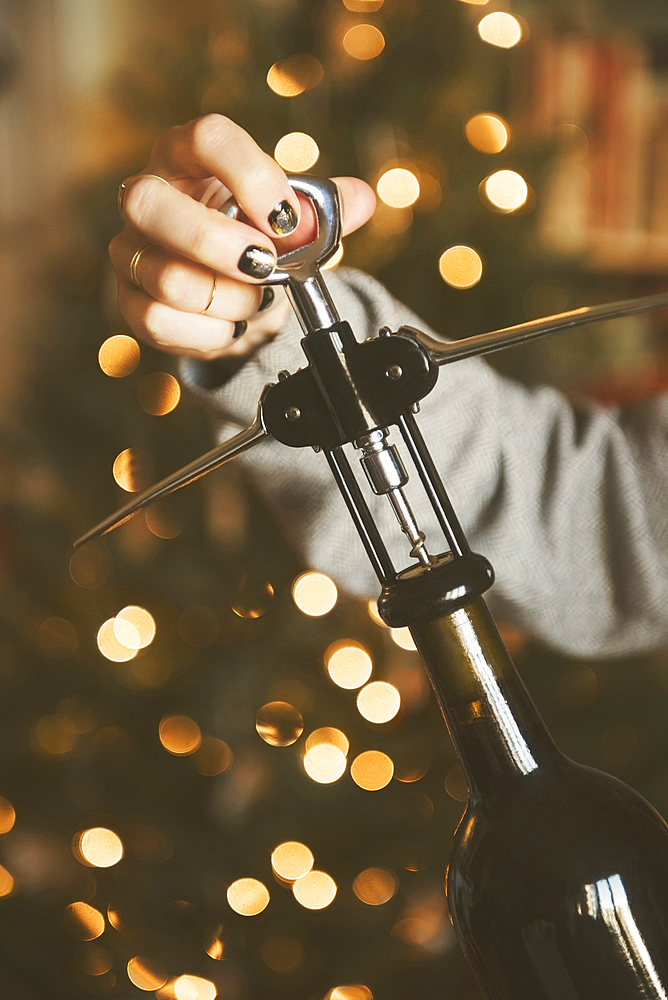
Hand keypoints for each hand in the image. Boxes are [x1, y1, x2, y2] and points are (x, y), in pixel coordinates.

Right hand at [109, 115, 375, 360]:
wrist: (230, 290)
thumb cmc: (254, 237)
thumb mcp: (290, 220)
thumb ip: (324, 210)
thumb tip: (361, 199)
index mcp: (189, 156)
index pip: (207, 138)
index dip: (250, 176)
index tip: (286, 218)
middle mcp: (148, 194)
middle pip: (149, 203)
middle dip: (217, 243)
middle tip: (265, 264)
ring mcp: (132, 249)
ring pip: (165, 276)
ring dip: (228, 299)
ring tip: (256, 301)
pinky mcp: (129, 299)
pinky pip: (159, 320)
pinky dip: (210, 333)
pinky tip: (232, 326)